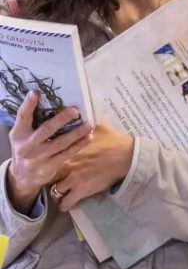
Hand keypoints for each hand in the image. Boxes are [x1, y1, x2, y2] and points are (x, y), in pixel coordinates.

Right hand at [6, 92, 93, 214]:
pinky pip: (67, 154)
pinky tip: (88, 137)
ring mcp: (38, 158)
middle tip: (75, 111)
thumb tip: (48, 99)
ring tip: (89, 124)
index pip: (22, 117)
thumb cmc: (26, 148)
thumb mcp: (22, 135)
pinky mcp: (49, 167)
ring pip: (60, 143)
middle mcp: (26, 146)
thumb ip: (31, 121)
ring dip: (76, 133)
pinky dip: (79, 145)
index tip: (36, 92)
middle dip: (61, 120)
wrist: (22, 176)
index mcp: (18, 134)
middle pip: (46, 130)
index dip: (28, 105)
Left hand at [50, 123, 134, 212]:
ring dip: (57, 193)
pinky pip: (66, 203)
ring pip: (54, 192)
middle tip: (55, 181)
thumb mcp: (99, 128)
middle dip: (49, 179)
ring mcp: (73, 180)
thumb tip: (85, 120)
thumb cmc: (115, 142)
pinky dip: (65, 204)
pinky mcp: (82, 191)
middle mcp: (66, 165)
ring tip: (62, 193)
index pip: (47, 158)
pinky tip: (68, 203)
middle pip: (47, 176)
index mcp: (67, 149)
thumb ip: (86, 127)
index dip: (47, 163)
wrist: (128, 156)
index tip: (51, 165)